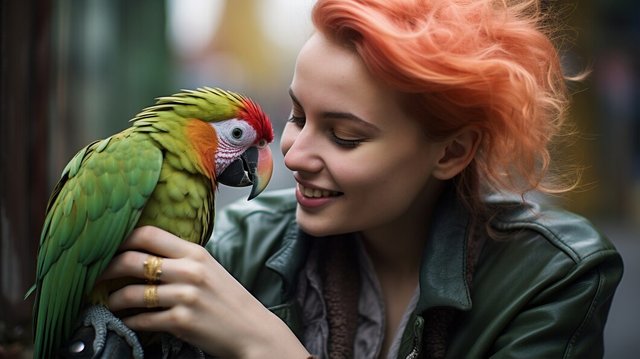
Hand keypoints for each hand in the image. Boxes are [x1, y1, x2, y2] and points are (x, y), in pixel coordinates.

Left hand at [99, 226, 309, 357]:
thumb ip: (181, 259)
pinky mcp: (181, 322)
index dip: (121, 239)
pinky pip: (142, 319)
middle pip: (132, 260)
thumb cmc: (228, 300)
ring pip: (132, 293)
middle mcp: (189, 270)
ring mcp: (185, 296)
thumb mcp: (209, 270)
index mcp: (195, 253)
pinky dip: (130, 320)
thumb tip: (144, 255)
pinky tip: (128, 320)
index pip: (148, 234)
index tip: (108, 249)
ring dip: (114, 300)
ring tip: (109, 303)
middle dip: (106, 269)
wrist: (253, 331)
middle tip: (96, 277)